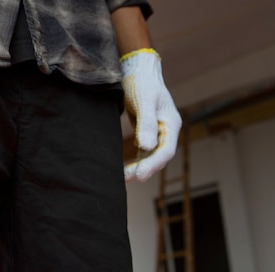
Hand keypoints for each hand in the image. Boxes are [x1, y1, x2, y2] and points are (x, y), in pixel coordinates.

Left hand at [121, 49, 180, 181]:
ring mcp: (157, 132)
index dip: (153, 164)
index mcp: (171, 123)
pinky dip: (135, 161)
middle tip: (128, 178)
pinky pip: (143, 151)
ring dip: (139, 167)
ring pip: (151, 156)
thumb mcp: (144, 100)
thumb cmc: (142, 82)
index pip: (166, 150)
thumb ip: (147, 123)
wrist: (138, 70)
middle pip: (159, 156)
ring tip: (123, 178)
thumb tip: (147, 146)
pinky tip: (124, 170)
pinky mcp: (146, 132)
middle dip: (145, 168)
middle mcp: (166, 130)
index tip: (139, 175)